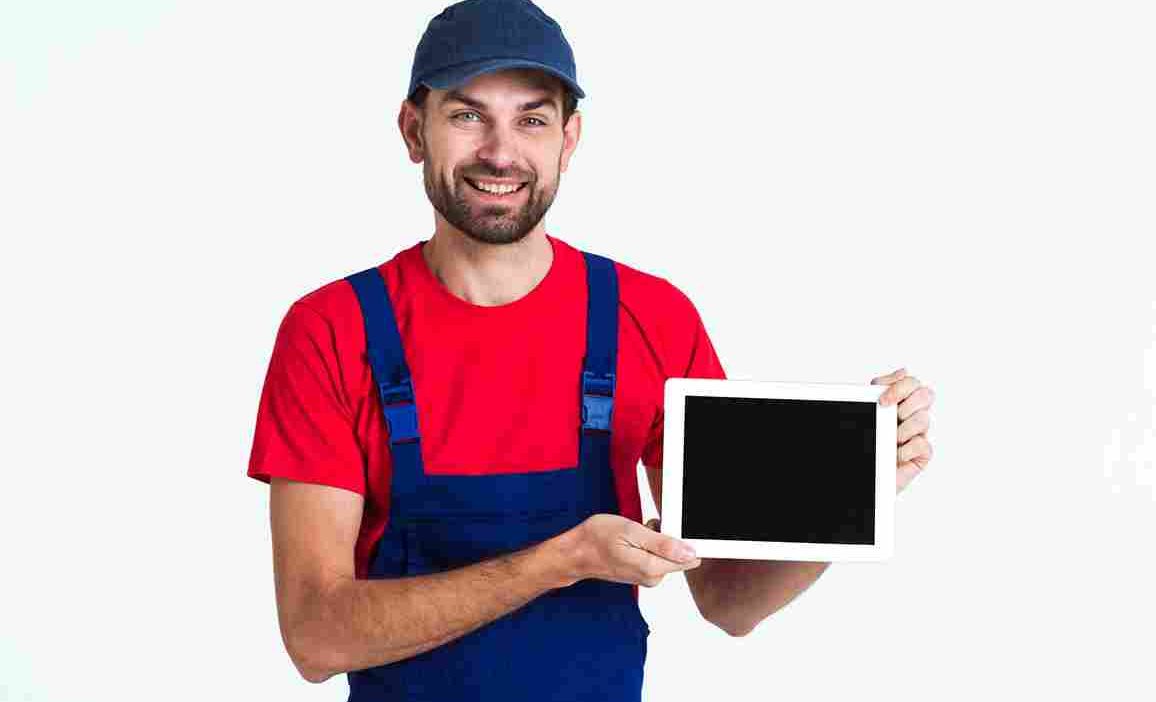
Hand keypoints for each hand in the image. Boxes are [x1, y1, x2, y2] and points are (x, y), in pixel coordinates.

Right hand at [570, 514, 700, 587]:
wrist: (575, 553)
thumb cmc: (597, 539)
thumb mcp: (631, 532)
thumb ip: (663, 544)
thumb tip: (689, 552)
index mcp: (652, 568)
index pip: (689, 559)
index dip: (685, 540)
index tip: (669, 529)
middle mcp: (652, 578)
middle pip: (678, 555)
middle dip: (668, 537)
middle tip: (645, 528)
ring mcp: (646, 577)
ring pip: (667, 554)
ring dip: (657, 539)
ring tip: (635, 534)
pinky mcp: (642, 574)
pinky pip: (656, 556)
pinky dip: (649, 544)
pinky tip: (633, 540)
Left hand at [872, 367, 934, 493]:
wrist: (862, 471)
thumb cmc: (866, 441)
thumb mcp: (868, 411)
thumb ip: (881, 389)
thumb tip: (903, 371)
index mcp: (900, 401)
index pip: (911, 382)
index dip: (899, 388)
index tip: (882, 401)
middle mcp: (912, 415)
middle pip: (927, 395)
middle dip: (908, 405)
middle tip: (893, 417)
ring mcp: (918, 434)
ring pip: (923, 420)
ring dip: (902, 430)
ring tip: (890, 440)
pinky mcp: (922, 454)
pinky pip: (923, 445)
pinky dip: (905, 450)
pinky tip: (894, 455)